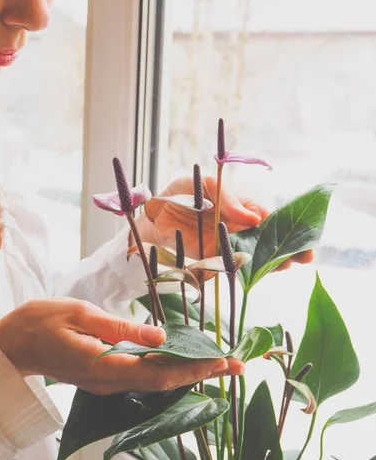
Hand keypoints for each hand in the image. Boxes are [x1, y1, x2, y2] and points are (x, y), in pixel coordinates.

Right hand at [0, 297, 243, 394]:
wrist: (10, 345)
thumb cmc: (41, 321)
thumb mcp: (80, 313)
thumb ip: (120, 327)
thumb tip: (161, 336)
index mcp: (104, 365)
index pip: (159, 373)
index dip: (194, 369)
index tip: (224, 362)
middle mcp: (109, 381)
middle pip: (163, 383)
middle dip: (201, 374)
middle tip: (235, 366)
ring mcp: (105, 382)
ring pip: (154, 383)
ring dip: (187, 373)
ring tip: (216, 363)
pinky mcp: (101, 377)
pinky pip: (141, 378)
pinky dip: (166, 370)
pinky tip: (179, 361)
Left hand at [137, 175, 312, 269]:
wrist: (153, 216)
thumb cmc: (180, 194)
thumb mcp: (204, 185)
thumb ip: (227, 199)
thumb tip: (252, 218)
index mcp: (240, 207)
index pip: (268, 216)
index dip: (286, 224)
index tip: (301, 233)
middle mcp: (239, 228)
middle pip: (269, 239)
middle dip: (289, 247)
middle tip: (305, 255)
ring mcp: (230, 246)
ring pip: (258, 256)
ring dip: (275, 262)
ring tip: (291, 265)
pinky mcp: (216, 261)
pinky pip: (237, 268)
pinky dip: (252, 272)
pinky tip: (266, 274)